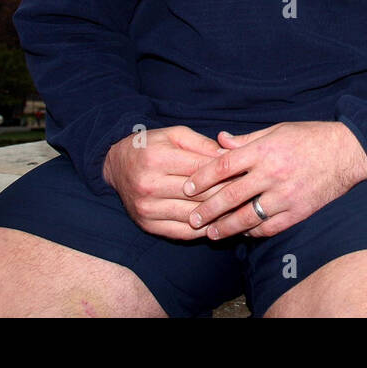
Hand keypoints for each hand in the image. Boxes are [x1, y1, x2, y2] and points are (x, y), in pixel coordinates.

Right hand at [102, 125, 235, 239]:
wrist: (116, 166)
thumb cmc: (151, 146)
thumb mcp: (175, 135)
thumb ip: (203, 145)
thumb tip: (230, 157)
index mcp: (157, 159)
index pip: (201, 169)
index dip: (228, 172)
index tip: (248, 174)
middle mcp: (149, 186)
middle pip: (200, 195)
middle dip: (228, 194)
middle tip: (251, 194)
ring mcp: (147, 208)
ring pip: (194, 215)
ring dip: (220, 215)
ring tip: (242, 210)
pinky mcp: (147, 225)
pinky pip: (183, 232)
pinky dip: (205, 230)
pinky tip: (221, 223)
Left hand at [182, 121, 366, 239]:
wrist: (348, 152)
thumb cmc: (310, 137)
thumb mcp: (277, 130)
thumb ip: (246, 139)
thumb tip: (219, 141)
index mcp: (265, 150)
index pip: (224, 165)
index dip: (202, 178)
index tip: (187, 188)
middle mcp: (272, 173)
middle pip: (230, 196)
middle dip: (207, 210)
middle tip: (191, 219)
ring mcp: (286, 195)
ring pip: (247, 217)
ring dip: (225, 227)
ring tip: (211, 233)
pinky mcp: (298, 211)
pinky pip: (269, 227)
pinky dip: (253, 232)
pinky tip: (242, 233)